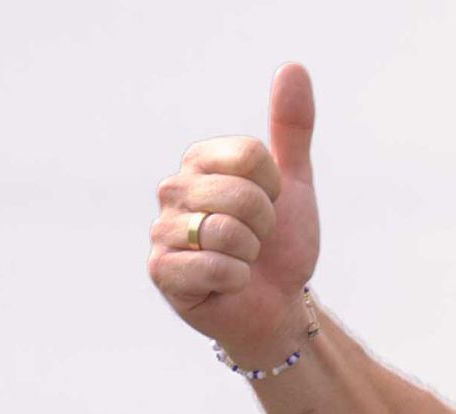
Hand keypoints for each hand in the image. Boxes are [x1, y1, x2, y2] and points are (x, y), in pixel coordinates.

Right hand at [149, 66, 323, 370]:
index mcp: (200, 162)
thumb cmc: (279, 245)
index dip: (275, 189)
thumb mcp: (293, 184)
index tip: (270, 207)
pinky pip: (214, 267)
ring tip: (242, 260)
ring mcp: (163, 230)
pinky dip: (236, 280)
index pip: (251, 155)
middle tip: (257, 240)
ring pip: (226, 231)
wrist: (276, 305)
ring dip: (251, 254)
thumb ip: (291, 128)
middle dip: (265, 226)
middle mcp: (174, 189)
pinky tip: (229, 284)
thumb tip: (293, 67)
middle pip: (241, 194)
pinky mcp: (162, 272)